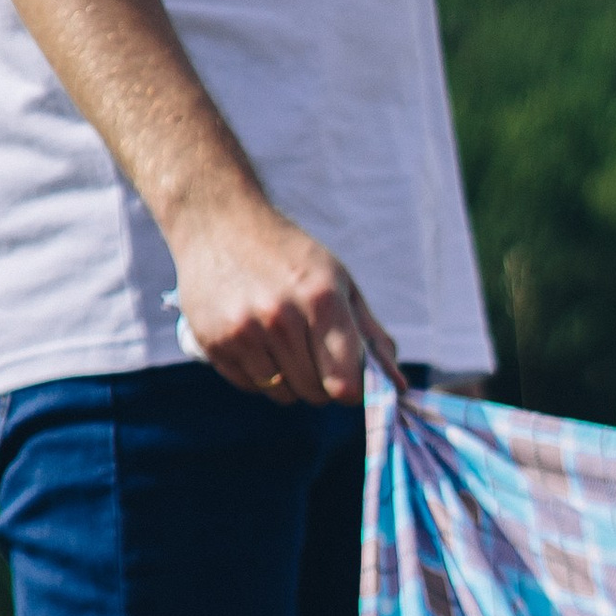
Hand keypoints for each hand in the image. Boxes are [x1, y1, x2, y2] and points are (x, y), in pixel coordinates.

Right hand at [168, 185, 399, 404]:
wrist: (216, 221)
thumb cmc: (289, 255)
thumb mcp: (338, 282)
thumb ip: (370, 336)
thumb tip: (400, 386)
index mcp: (320, 299)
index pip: (347, 385)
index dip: (353, 390)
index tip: (350, 378)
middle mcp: (280, 317)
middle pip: (317, 394)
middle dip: (321, 381)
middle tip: (310, 347)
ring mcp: (243, 331)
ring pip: (284, 395)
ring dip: (289, 379)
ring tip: (280, 339)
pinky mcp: (215, 342)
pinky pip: (252, 388)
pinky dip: (259, 374)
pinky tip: (253, 338)